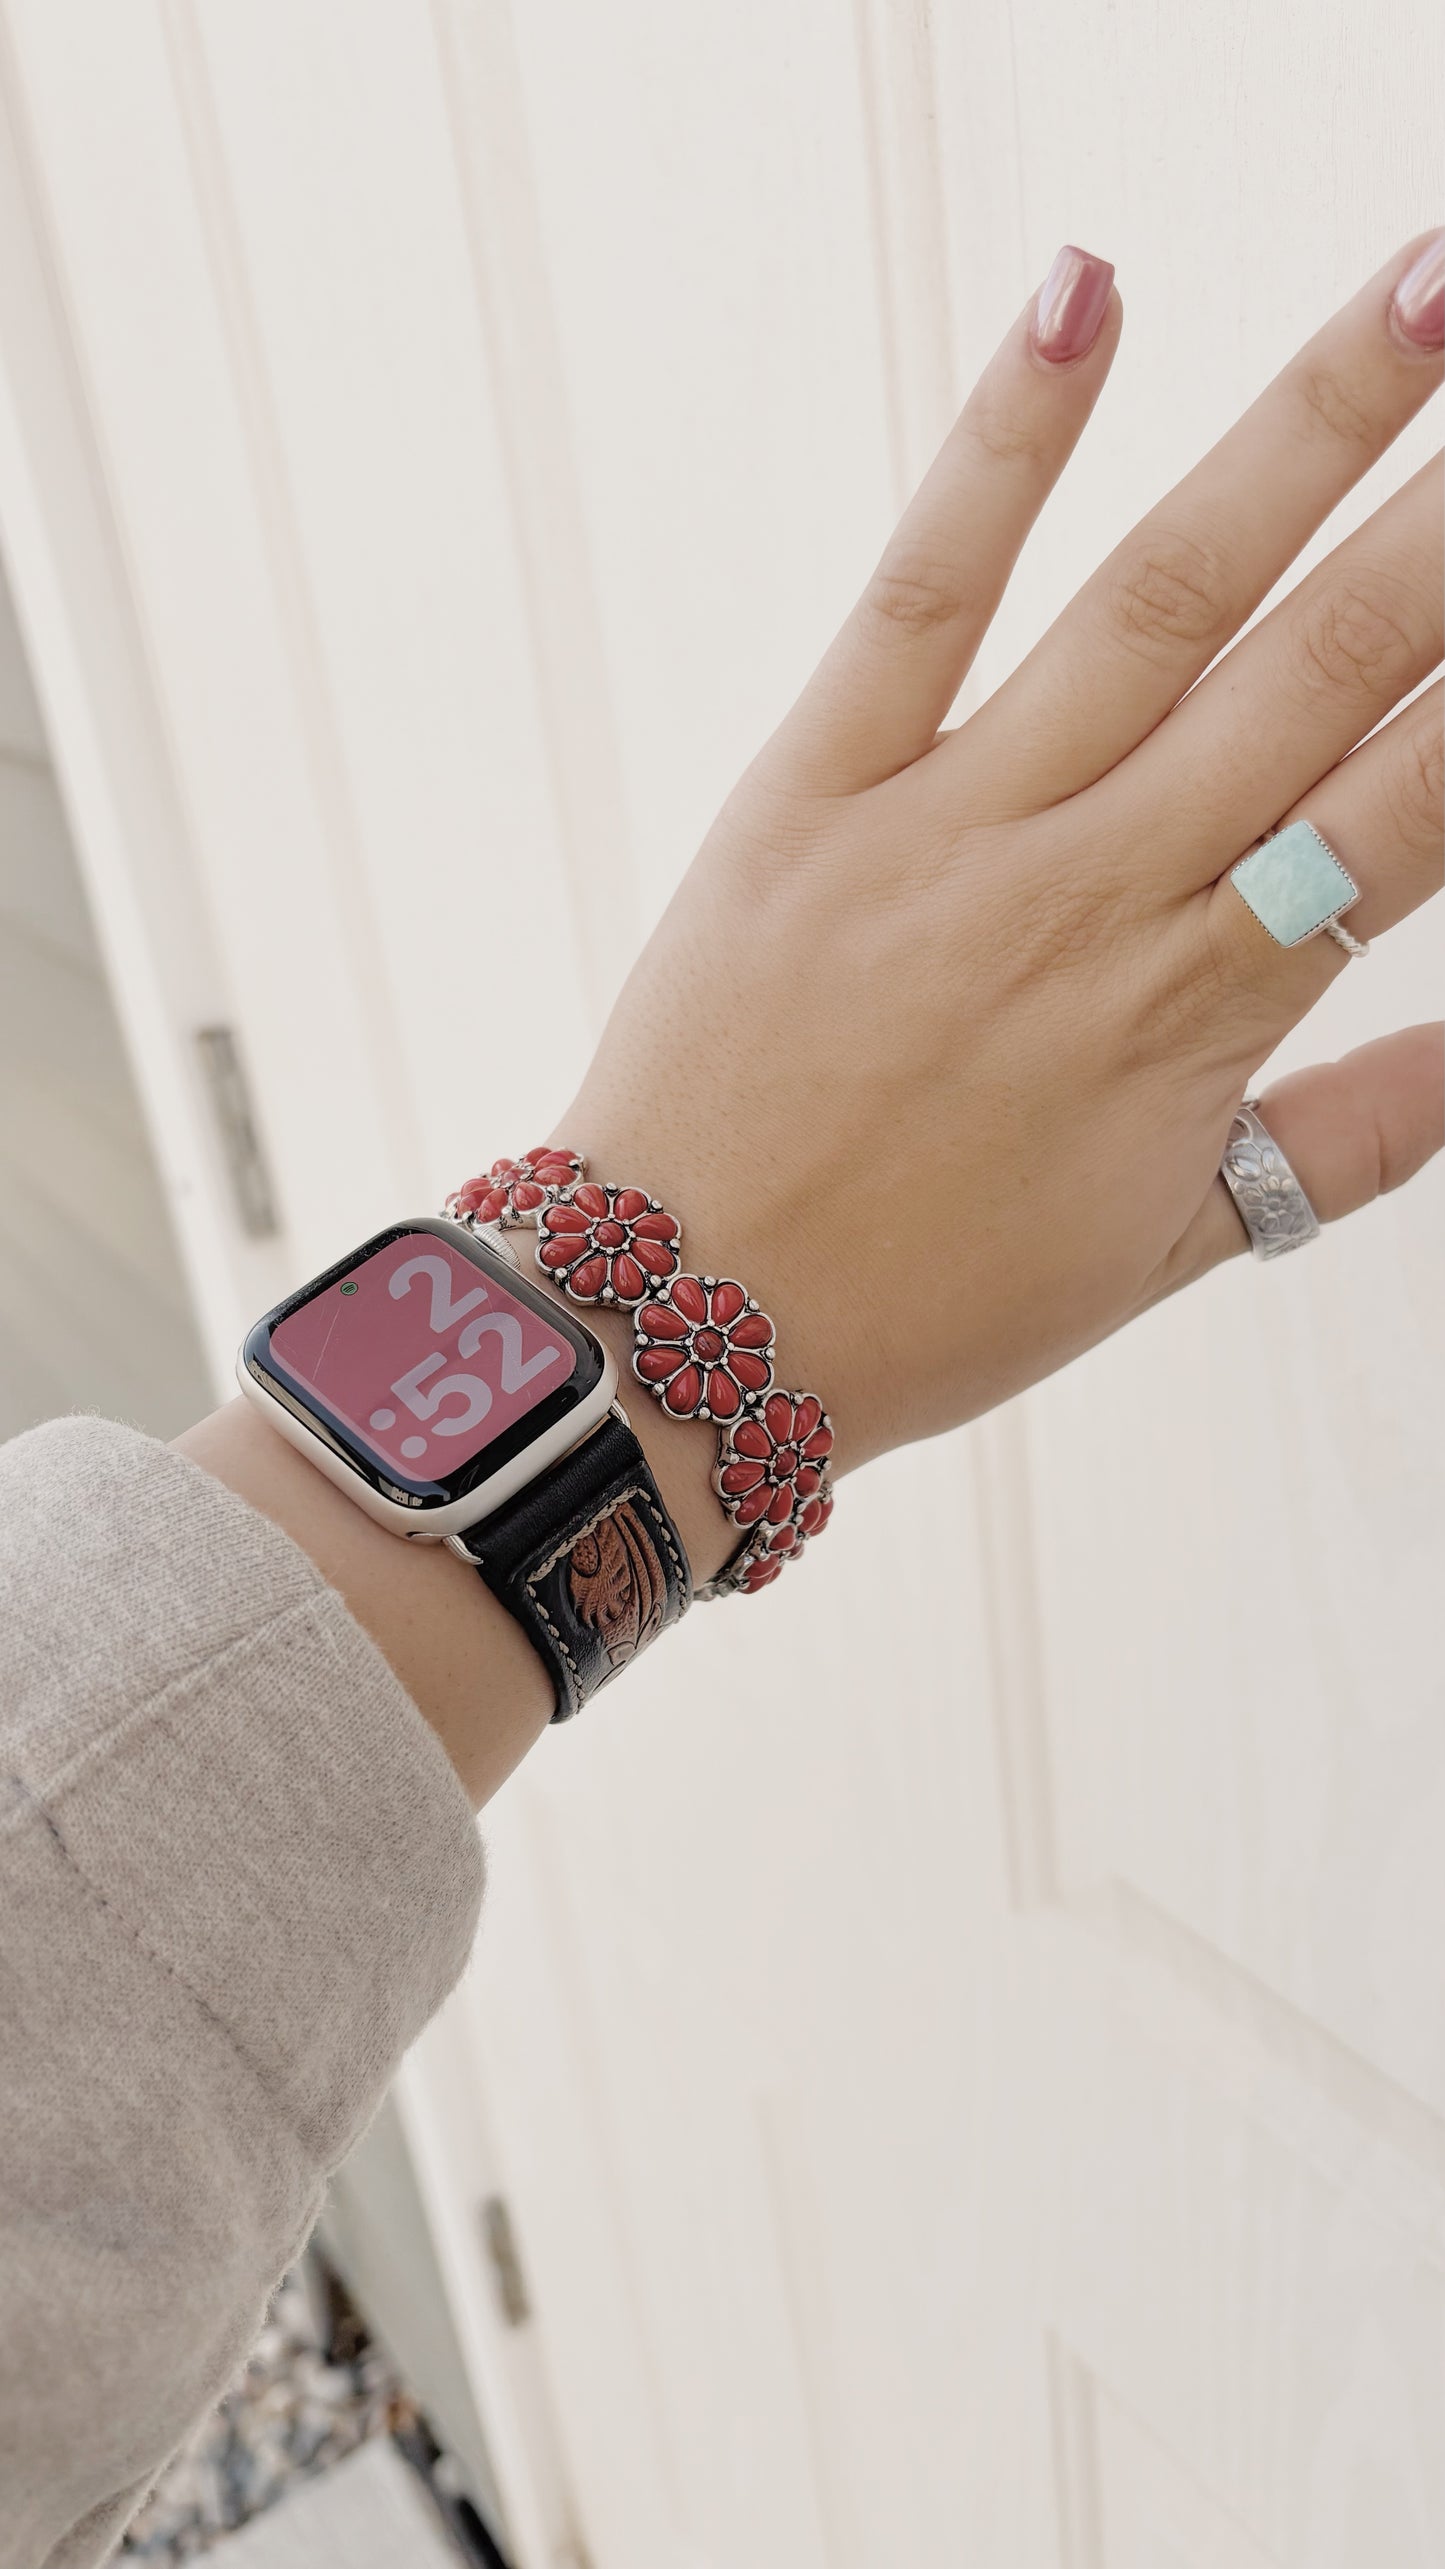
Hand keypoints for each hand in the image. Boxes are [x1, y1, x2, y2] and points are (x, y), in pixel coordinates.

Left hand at [561, 234, 1443, 1472]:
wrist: (680, 1329)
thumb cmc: (922, 1302)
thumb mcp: (1161, 1249)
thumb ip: (1340, 1142)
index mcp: (1198, 1013)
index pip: (1409, 809)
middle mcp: (1100, 896)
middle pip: (1322, 672)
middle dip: (1444, 526)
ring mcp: (956, 828)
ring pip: (1162, 602)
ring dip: (1303, 433)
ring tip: (1420, 297)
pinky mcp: (816, 786)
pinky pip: (922, 593)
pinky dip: (1003, 446)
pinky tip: (1088, 299)